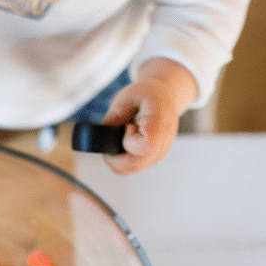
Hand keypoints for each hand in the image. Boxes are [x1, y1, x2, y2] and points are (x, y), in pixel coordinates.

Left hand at [101, 58, 198, 173]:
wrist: (164, 97)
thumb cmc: (146, 95)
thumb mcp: (128, 96)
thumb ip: (115, 115)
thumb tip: (100, 135)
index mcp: (160, 124)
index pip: (145, 146)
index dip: (129, 141)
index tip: (127, 127)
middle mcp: (163, 144)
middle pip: (135, 165)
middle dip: (115, 156)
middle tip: (113, 138)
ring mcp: (159, 154)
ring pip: (131, 169)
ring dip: (117, 158)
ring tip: (119, 138)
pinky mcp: (153, 159)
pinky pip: (132, 168)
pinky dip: (121, 160)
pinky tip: (123, 144)